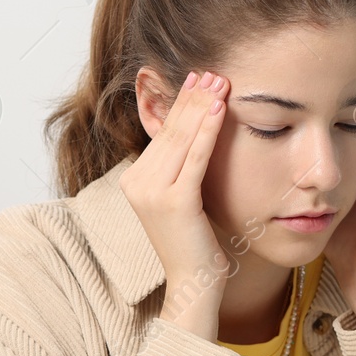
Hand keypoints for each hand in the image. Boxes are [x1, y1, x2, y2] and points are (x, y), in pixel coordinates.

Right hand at [120, 70, 231, 338]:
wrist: (194, 284)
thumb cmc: (196, 246)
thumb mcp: (184, 200)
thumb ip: (183, 170)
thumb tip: (199, 138)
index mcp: (135, 180)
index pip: (162, 134)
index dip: (181, 104)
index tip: (198, 80)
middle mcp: (137, 183)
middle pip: (170, 131)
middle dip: (191, 98)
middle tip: (210, 71)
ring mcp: (153, 193)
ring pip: (181, 139)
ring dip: (201, 106)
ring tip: (218, 81)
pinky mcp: (175, 202)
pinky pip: (194, 158)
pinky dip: (208, 131)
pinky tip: (220, 108)